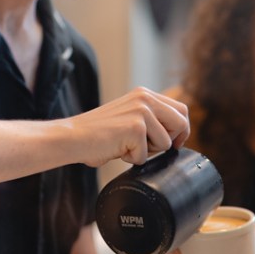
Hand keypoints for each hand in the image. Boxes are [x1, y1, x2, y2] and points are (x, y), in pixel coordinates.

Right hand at [66, 87, 189, 166]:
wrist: (73, 137)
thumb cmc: (99, 134)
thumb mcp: (129, 117)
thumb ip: (150, 119)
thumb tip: (175, 137)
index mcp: (145, 94)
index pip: (181, 109)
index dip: (181, 130)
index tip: (174, 143)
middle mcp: (145, 98)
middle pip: (181, 122)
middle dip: (172, 141)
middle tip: (152, 149)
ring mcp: (141, 112)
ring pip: (166, 143)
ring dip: (147, 152)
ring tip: (126, 146)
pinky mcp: (136, 128)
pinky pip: (146, 156)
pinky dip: (132, 159)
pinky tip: (116, 149)